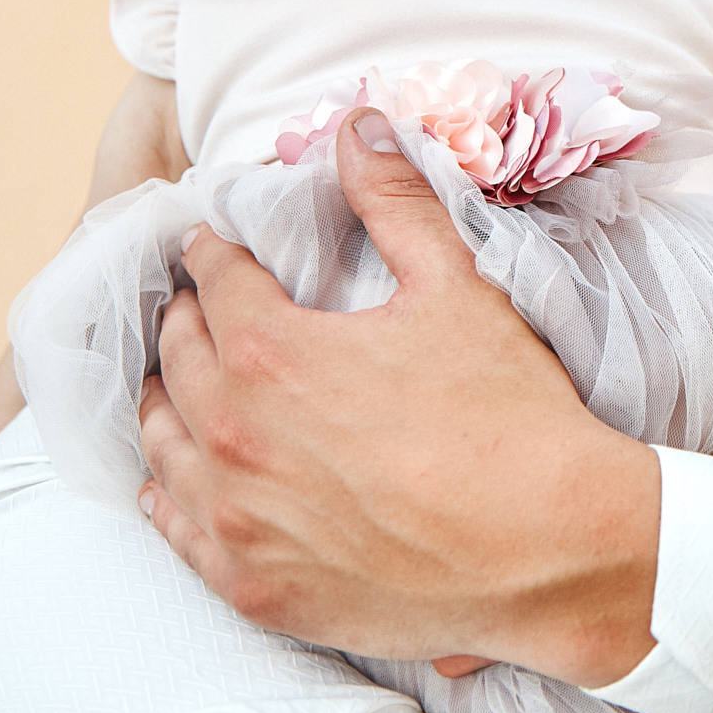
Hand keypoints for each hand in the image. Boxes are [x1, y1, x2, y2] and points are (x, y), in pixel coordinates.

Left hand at [138, 112, 661, 683]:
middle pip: (179, 357)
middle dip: (187, 318)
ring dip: (167, 400)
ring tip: (178, 379)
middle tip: (199, 301)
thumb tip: (359, 126)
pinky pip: (177, 530)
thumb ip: (395, 202)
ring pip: (162, 444)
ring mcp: (238, 519)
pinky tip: (174, 478)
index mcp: (273, 353)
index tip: (214, 243)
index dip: (215, 251)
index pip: (216, 281)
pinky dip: (168, 492)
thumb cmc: (510, 417)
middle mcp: (234, 436)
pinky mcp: (254, 587)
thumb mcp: (459, 288)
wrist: (550, 549)